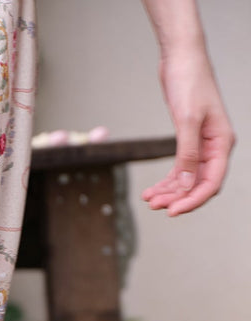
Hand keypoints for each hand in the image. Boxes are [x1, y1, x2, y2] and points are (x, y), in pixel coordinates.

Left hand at [142, 51, 234, 215]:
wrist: (181, 58)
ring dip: (168, 192)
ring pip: (186, 180)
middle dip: (177, 198)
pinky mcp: (187, 141)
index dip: (192, 200)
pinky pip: (178, 170)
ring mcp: (201, 145)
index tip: (172, 212)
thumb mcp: (188, 119)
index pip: (211, 183)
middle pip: (198, 185)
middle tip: (154, 206)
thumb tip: (185, 184)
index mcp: (222, 143)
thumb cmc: (189, 82)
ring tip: (148, 200)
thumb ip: (187, 153)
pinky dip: (165, 181)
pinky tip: (150, 190)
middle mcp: (214, 147)